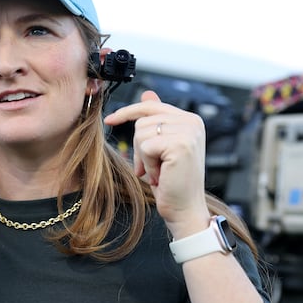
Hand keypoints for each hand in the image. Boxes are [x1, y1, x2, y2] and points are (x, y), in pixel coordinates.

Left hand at [103, 90, 209, 237]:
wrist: (184, 209)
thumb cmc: (172, 181)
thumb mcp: (161, 147)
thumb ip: (157, 120)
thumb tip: (147, 94)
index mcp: (191, 119)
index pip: (151, 106)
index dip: (128, 112)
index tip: (110, 119)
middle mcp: (192, 122)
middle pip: (143, 121)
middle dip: (139, 146)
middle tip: (152, 167)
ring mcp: (188, 132)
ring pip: (141, 133)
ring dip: (144, 156)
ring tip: (159, 171)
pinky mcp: (180, 145)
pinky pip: (145, 146)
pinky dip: (147, 163)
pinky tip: (161, 175)